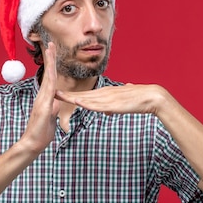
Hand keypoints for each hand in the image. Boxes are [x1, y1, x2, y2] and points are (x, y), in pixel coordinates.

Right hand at [19, 42, 59, 152]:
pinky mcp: (43, 107)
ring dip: (50, 63)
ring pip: (48, 78)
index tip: (52, 52)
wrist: (32, 143)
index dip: (52, 64)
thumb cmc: (41, 132)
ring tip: (50, 49)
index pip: (50, 78)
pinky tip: (51, 70)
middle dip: (50, 58)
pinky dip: (50, 79)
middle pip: (48, 73)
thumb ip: (53, 108)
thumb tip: (55, 100)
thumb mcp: (50, 118)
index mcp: (45, 97)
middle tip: (50, 43)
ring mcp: (42, 100)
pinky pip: (48, 90)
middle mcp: (43, 96)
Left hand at [55, 83, 169, 114]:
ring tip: (58, 95)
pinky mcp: (113, 103)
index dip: (71, 94)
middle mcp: (104, 94)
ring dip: (72, 97)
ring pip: (86, 98)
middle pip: (82, 95)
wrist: (151, 97)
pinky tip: (77, 101)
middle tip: (51, 91)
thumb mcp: (122, 105)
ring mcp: (108, 98)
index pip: (85, 95)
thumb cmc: (138, 101)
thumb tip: (108, 111)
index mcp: (105, 94)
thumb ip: (113, 107)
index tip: (59, 94)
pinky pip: (97, 104)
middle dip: (66, 94)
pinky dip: (86, 103)